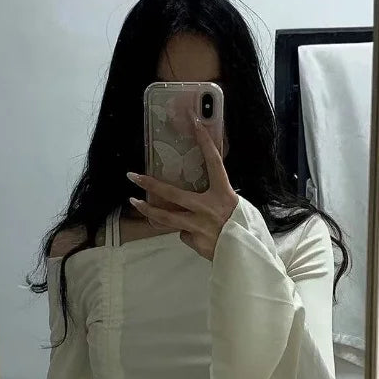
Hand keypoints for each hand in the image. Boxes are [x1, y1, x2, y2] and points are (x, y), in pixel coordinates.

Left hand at [127, 118, 238, 260]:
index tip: (194, 121)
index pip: (213, 161)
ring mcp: (198, 225)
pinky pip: (184, 233)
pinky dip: (187, 232)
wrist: (245, 257)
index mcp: (224, 194)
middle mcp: (208, 208)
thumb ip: (218, 198)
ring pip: (166, 216)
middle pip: (172, 193)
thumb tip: (201, 194)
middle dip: (150, 183)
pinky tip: (197, 236)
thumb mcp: (235, 207)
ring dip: (147, 209)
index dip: (204, 140)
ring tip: (134, 202)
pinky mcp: (194, 240)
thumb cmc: (243, 229)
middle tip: (133, 176)